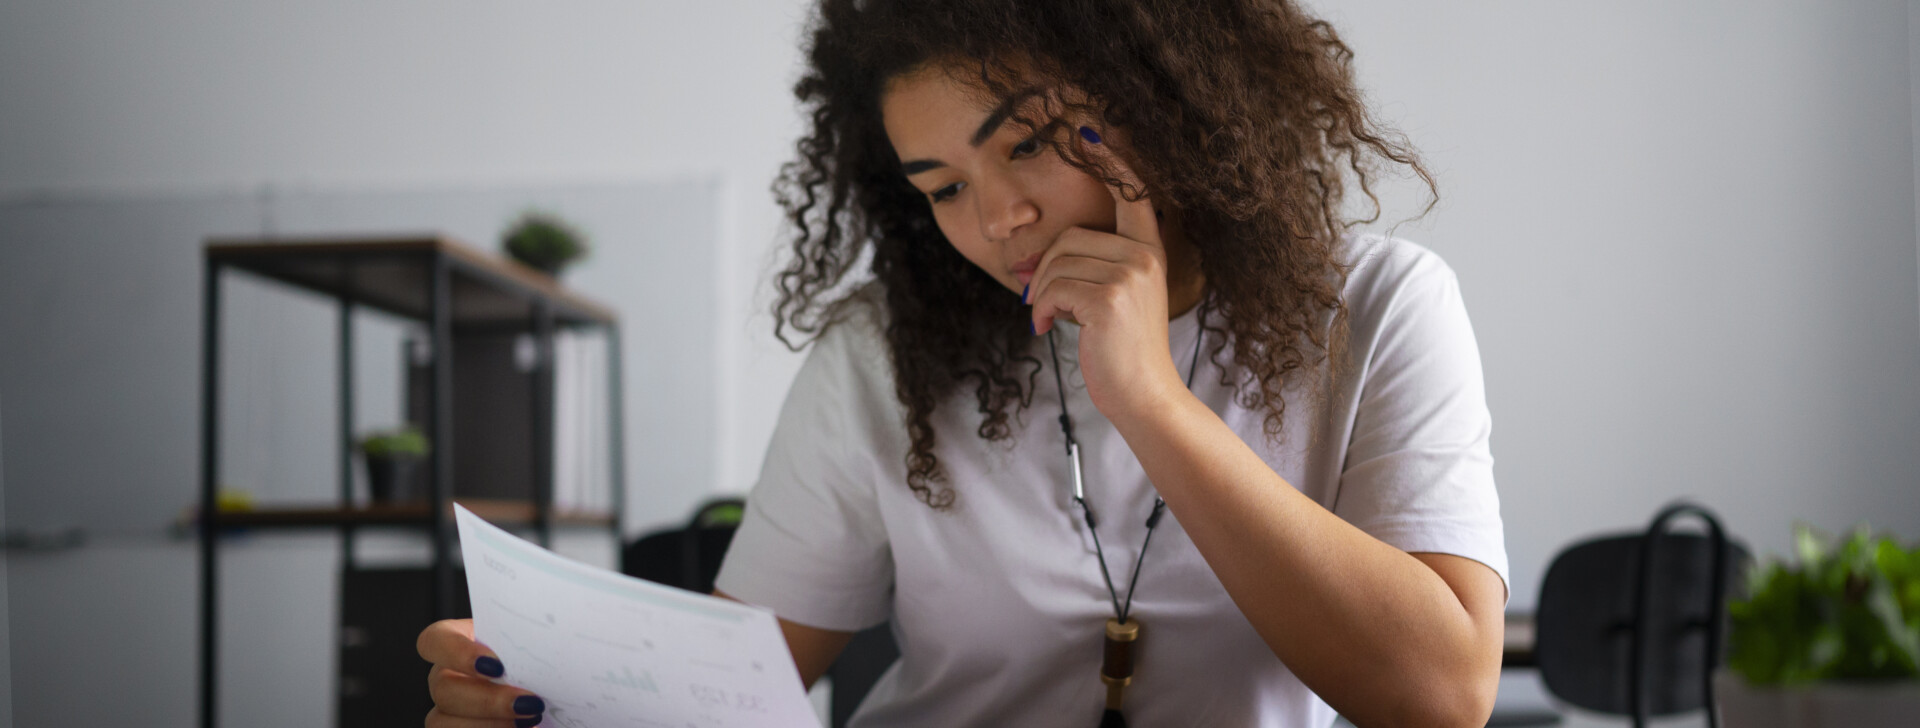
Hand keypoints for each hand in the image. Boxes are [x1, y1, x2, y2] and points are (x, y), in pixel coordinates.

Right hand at [417, 618, 547, 726]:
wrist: (552, 690)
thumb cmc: (543, 659)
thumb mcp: (538, 642)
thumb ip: (538, 640)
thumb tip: (566, 638)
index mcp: (461, 642)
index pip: (435, 641)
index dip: (458, 653)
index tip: (497, 666)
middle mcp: (448, 677)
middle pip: (444, 689)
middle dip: (487, 701)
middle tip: (529, 703)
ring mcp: (449, 711)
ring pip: (442, 723)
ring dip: (487, 726)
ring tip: (529, 722)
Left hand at [1025, 128, 1184, 418]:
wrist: (1145, 396)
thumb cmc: (1124, 352)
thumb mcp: (1117, 301)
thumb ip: (1094, 270)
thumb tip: (1041, 262)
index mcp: (1149, 251)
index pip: (1133, 194)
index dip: (1113, 159)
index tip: (1090, 127)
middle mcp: (1143, 256)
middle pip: (1071, 236)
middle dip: (1048, 270)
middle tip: (1046, 305)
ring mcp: (1130, 275)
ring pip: (1058, 262)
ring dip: (1043, 295)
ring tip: (1052, 320)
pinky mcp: (1109, 298)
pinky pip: (1054, 288)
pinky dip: (1042, 310)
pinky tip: (1047, 329)